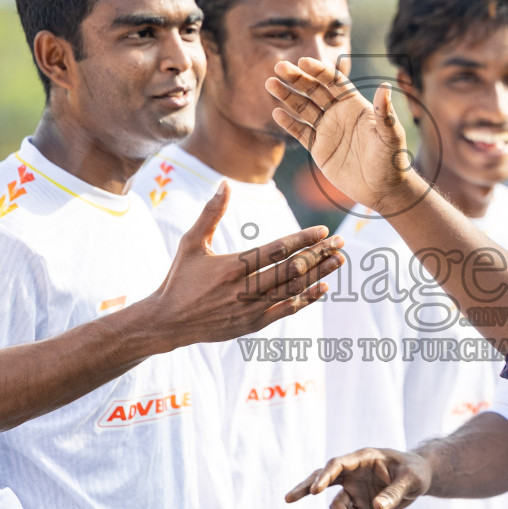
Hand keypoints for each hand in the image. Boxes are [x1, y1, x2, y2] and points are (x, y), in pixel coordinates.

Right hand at [143, 182, 343, 351]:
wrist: (167, 322)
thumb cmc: (180, 278)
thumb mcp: (192, 243)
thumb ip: (211, 213)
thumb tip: (224, 184)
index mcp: (231, 266)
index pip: (275, 250)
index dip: (302, 240)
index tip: (322, 230)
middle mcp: (243, 289)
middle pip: (290, 269)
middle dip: (319, 254)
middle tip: (340, 242)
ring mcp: (249, 309)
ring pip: (292, 290)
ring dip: (318, 275)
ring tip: (338, 261)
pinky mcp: (251, 324)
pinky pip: (285, 310)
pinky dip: (306, 300)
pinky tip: (322, 288)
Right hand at [267, 58, 422, 216]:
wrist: (382, 189)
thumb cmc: (391, 160)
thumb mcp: (390, 136)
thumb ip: (385, 113)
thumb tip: (385, 86)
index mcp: (355, 105)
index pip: (333, 82)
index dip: (318, 71)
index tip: (303, 62)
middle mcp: (339, 113)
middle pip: (314, 90)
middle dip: (297, 78)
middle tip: (278, 67)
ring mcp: (327, 130)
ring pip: (303, 108)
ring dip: (287, 96)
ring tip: (270, 84)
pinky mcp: (319, 148)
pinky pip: (300, 132)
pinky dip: (288, 123)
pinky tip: (276, 113)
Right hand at [285, 446, 433, 508]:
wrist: (421, 478)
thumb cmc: (416, 471)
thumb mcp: (412, 479)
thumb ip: (395, 491)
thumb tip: (376, 507)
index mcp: (363, 458)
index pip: (337, 465)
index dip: (325, 476)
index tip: (315, 491)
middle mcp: (353, 473)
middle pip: (322, 479)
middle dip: (305, 488)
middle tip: (288, 498)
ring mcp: (354, 490)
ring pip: (337, 508)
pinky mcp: (359, 505)